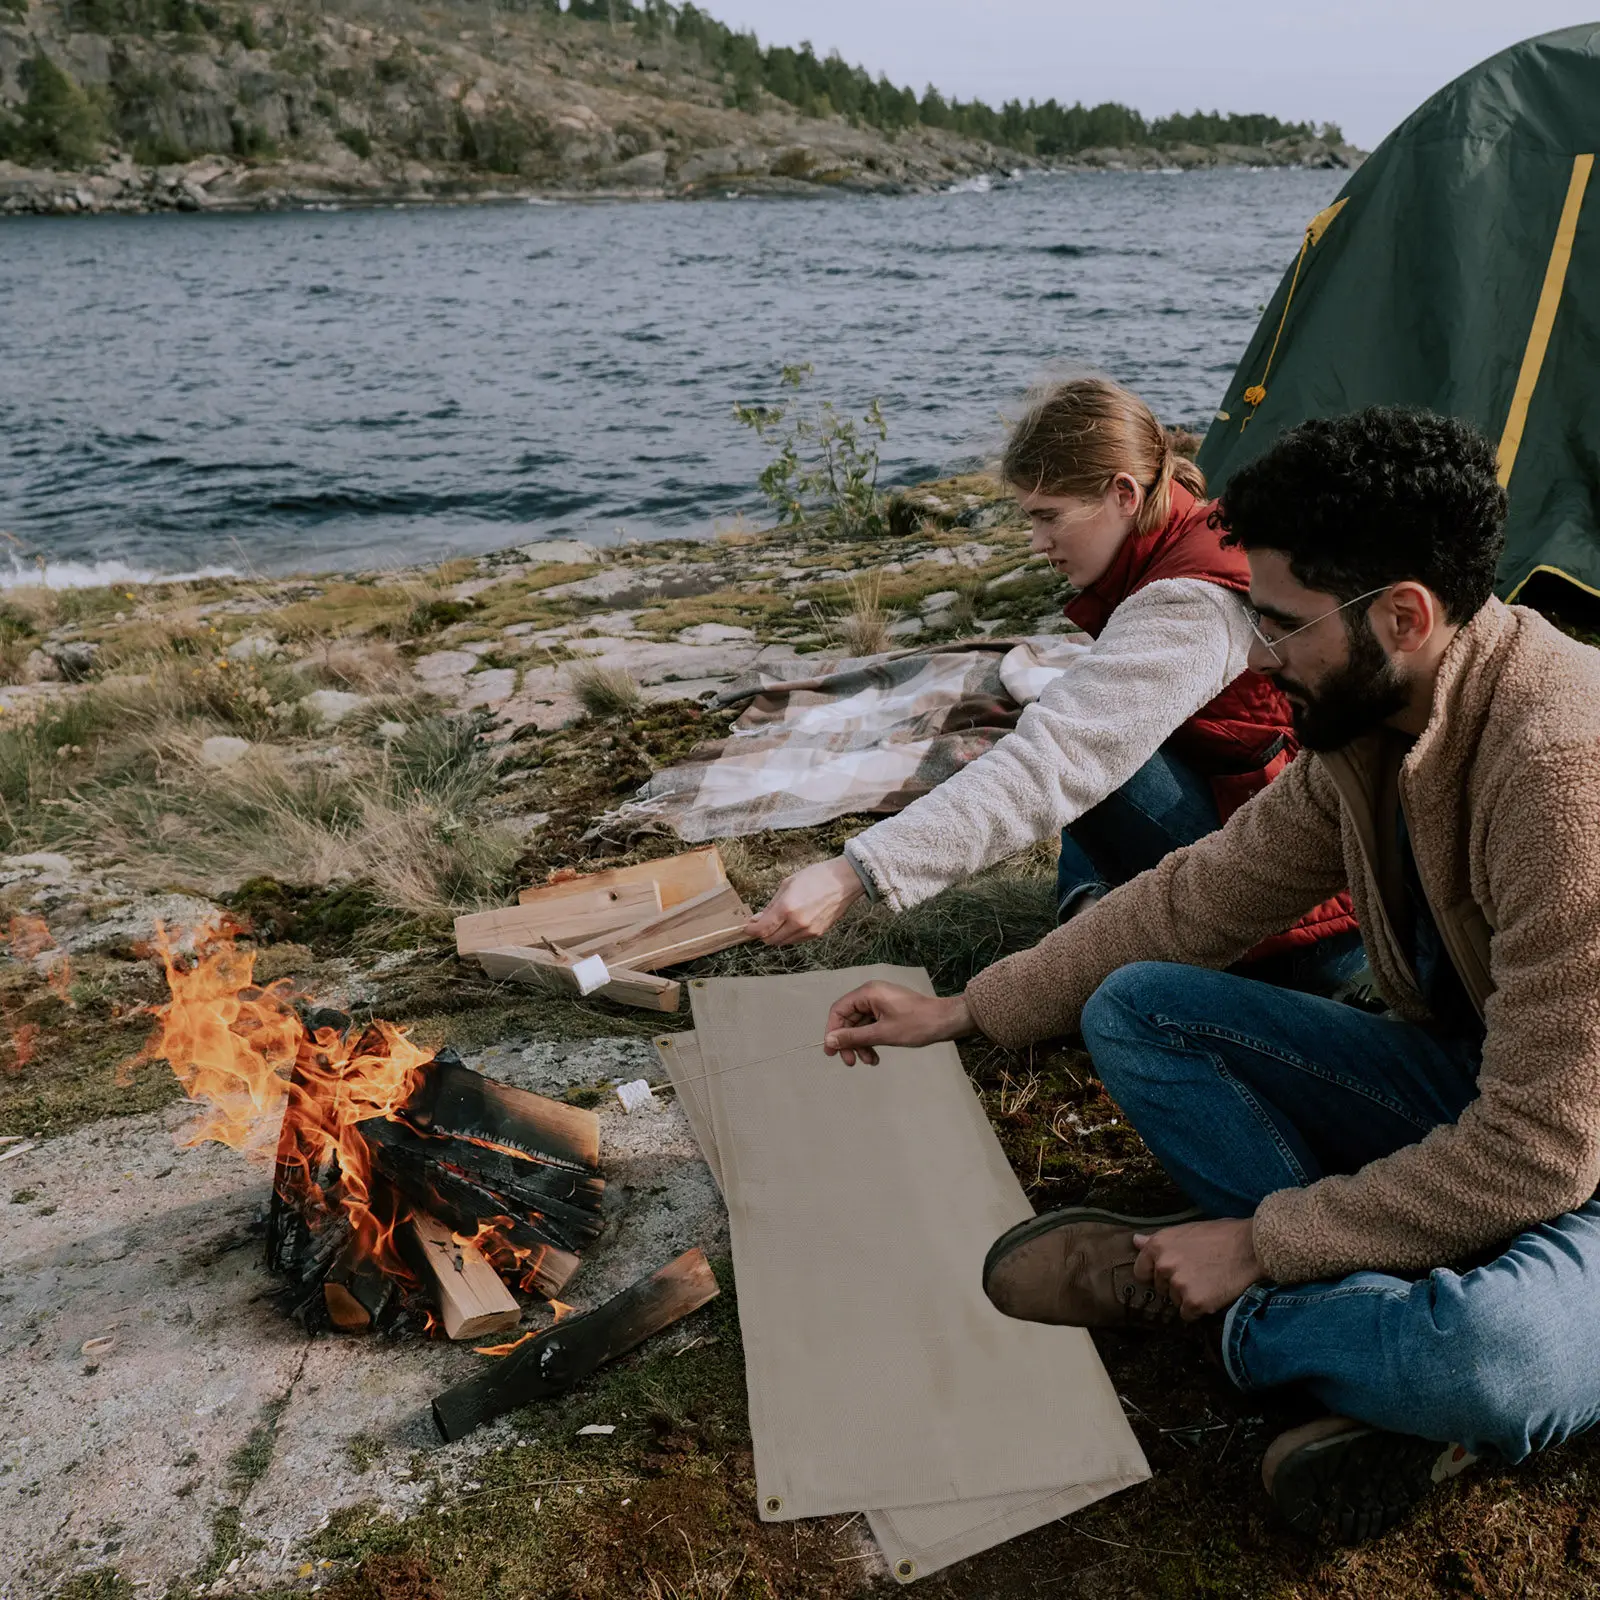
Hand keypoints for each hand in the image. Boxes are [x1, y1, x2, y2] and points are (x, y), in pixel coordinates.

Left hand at [747, 857, 865, 945]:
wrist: (843, 881)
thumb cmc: (817, 877)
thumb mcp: (787, 884)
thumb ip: (771, 905)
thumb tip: (758, 918)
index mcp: (787, 908)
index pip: (762, 929)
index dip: (751, 930)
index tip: (747, 927)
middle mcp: (797, 923)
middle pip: (770, 940)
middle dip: (762, 933)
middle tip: (760, 923)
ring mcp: (809, 930)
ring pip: (783, 942)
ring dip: (776, 934)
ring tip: (777, 921)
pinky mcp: (817, 934)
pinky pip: (796, 940)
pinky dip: (789, 934)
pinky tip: (791, 922)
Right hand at [822, 981, 974, 1065]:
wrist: (946, 1021)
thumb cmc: (917, 1024)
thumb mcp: (882, 1033)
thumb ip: (853, 1037)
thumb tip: (829, 1041)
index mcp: (868, 993)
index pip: (839, 1010)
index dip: (832, 1031)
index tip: (832, 1052)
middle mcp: (871, 995)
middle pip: (849, 1019)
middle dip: (849, 1042)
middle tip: (850, 1062)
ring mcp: (880, 1003)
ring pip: (860, 1025)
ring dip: (861, 1044)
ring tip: (869, 1062)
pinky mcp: (889, 1011)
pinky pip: (872, 1026)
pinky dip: (871, 1041)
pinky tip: (875, 1057)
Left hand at [1131, 1218, 1263, 1319]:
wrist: (1250, 1248)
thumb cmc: (1220, 1236)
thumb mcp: (1185, 1231)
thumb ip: (1158, 1240)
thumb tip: (1135, 1241)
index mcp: (1158, 1245)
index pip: (1141, 1272)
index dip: (1155, 1275)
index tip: (1170, 1274)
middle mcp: (1163, 1265)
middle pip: (1160, 1288)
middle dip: (1175, 1285)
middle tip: (1198, 1273)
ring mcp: (1178, 1285)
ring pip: (1175, 1302)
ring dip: (1188, 1297)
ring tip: (1208, 1281)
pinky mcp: (1194, 1302)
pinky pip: (1188, 1315)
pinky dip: (1200, 1310)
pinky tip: (1213, 1294)